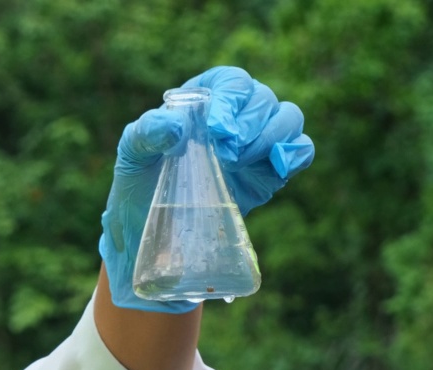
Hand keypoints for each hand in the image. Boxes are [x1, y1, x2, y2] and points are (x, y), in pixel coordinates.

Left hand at [98, 66, 314, 312]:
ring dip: (271, 138)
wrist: (153, 225)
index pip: (231, 82)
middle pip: (263, 99)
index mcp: (206, 97)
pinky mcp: (271, 171)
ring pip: (288, 119)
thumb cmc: (141, 180)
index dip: (230, 100)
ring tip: (238, 164)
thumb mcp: (132, 153)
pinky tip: (277, 168)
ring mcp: (258, 142)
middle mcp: (237, 113)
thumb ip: (146, 132)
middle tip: (225, 155)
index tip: (217, 130)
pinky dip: (296, 155)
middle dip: (248, 125)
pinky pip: (300, 151)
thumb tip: (175, 125)